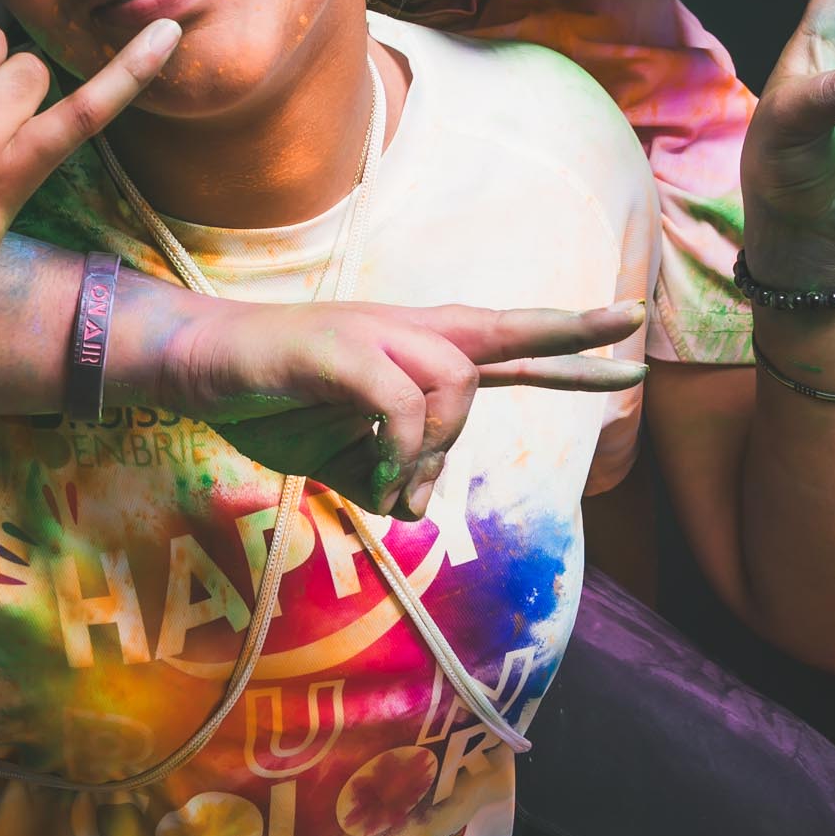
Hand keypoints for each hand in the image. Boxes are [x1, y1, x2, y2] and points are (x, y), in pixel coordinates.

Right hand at [166, 297, 647, 516]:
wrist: (202, 366)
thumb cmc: (275, 402)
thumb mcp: (345, 458)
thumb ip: (391, 478)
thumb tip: (419, 508)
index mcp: (415, 353)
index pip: (508, 345)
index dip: (570, 349)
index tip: (631, 346)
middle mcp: (407, 332)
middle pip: (500, 334)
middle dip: (569, 336)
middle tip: (629, 327)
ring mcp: (377, 335)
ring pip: (456, 383)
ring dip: (436, 451)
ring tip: (395, 487)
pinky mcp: (342, 348)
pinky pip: (402, 402)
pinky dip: (399, 450)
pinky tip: (378, 478)